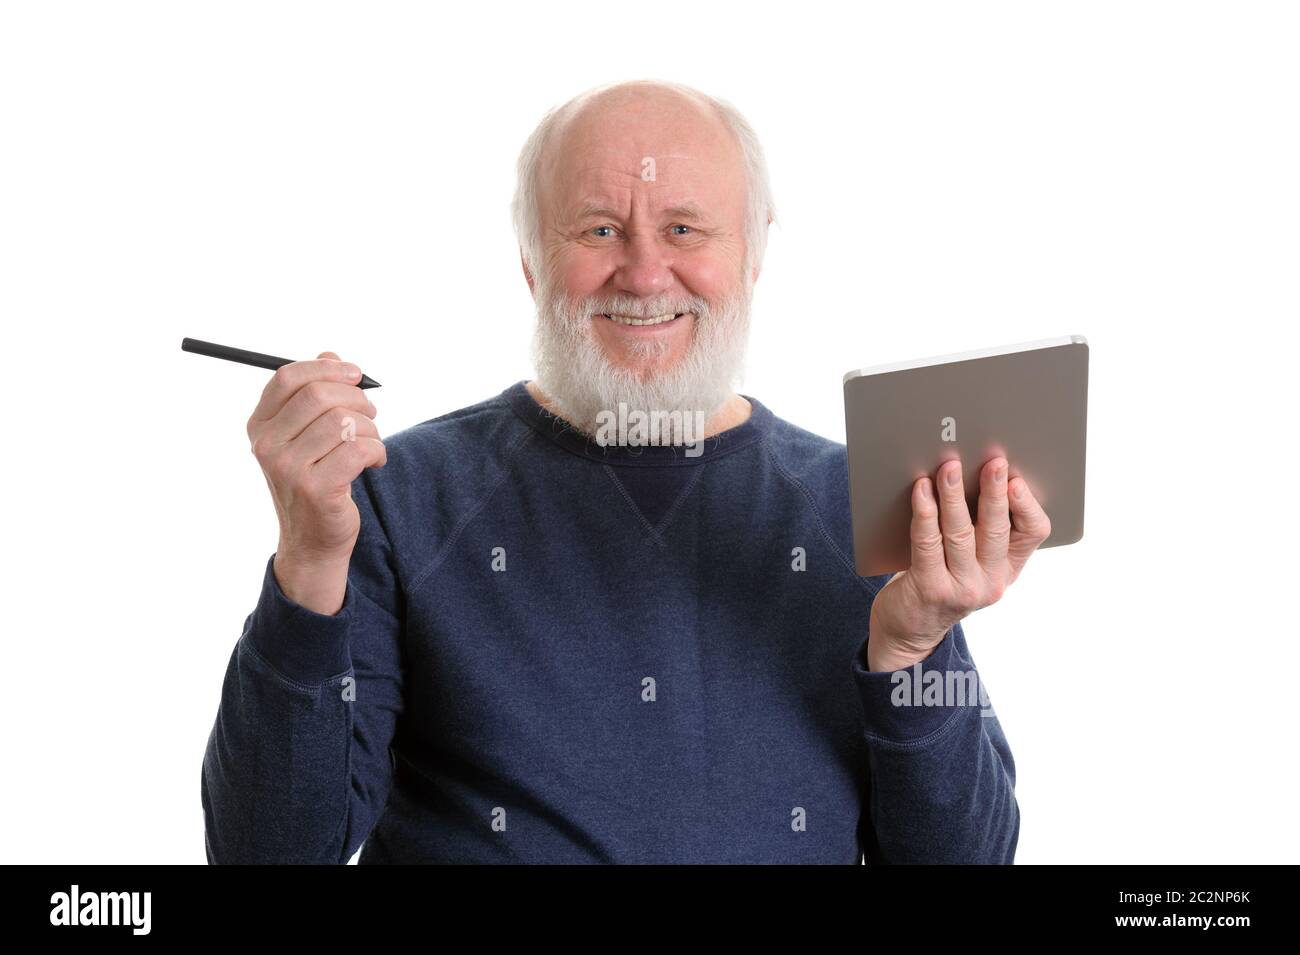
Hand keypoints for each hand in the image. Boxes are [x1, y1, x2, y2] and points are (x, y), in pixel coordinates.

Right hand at [247, 350, 385, 612]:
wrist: (314, 538)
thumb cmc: (316, 478)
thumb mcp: (308, 435)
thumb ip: (316, 395)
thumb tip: (330, 355)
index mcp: (260, 426)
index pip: (288, 378)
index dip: (326, 368)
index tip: (355, 374)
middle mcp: (267, 446)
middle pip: (319, 395)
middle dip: (357, 399)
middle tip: (370, 413)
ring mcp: (288, 469)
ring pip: (344, 422)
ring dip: (370, 429)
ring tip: (371, 443)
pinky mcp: (316, 489)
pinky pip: (358, 450)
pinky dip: (377, 451)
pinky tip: (375, 462)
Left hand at [866, 456, 1050, 671]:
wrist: (908, 627)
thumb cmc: (939, 578)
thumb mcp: (970, 558)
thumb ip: (979, 525)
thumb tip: (971, 470)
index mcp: (1009, 566)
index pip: (1034, 532)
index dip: (1027, 505)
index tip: (1017, 480)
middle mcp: (991, 581)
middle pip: (997, 528)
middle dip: (993, 491)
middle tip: (991, 461)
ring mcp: (962, 588)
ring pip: (961, 532)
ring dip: (954, 496)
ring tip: (948, 468)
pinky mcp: (931, 589)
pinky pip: (928, 543)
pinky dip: (925, 513)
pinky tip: (920, 491)